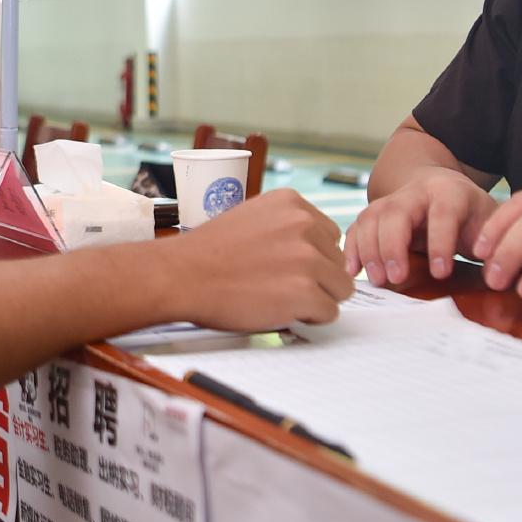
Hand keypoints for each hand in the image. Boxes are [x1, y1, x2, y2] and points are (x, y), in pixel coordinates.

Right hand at [167, 188, 352, 329]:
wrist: (181, 276)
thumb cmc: (208, 253)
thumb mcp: (252, 216)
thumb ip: (286, 226)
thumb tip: (314, 246)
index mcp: (292, 203)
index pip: (329, 236)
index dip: (311, 257)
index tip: (286, 266)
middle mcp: (305, 225)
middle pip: (337, 262)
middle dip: (316, 278)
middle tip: (280, 285)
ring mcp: (308, 258)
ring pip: (339, 288)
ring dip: (315, 298)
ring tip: (280, 298)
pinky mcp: (305, 292)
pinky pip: (329, 312)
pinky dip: (309, 318)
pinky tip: (281, 310)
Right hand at [343, 170, 496, 285]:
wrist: (437, 186)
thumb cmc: (467, 212)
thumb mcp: (488, 220)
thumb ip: (497, 242)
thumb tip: (509, 271)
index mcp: (449, 192)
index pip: (443, 213)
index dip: (441, 242)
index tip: (441, 273)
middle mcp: (414, 193)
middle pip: (397, 213)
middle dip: (394, 245)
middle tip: (396, 277)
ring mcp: (389, 201)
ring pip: (371, 218)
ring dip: (370, 249)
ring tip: (377, 280)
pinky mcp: (373, 214)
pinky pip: (356, 227)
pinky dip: (351, 248)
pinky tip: (352, 271)